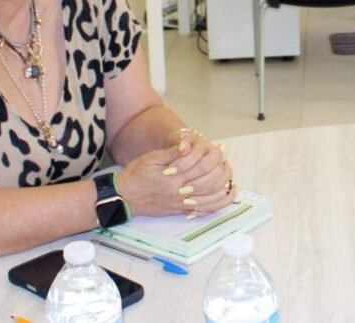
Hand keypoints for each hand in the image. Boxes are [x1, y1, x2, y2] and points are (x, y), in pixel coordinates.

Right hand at [115, 133, 234, 217]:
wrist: (124, 196)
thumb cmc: (136, 175)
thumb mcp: (152, 158)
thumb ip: (172, 152)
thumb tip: (188, 143)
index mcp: (173, 178)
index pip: (201, 166)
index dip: (214, 157)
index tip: (220, 149)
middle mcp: (179, 193)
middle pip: (210, 182)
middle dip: (222, 169)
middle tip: (227, 159)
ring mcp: (181, 204)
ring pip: (211, 198)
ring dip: (224, 186)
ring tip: (230, 175)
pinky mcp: (180, 210)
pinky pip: (205, 210)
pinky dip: (219, 203)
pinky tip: (227, 195)